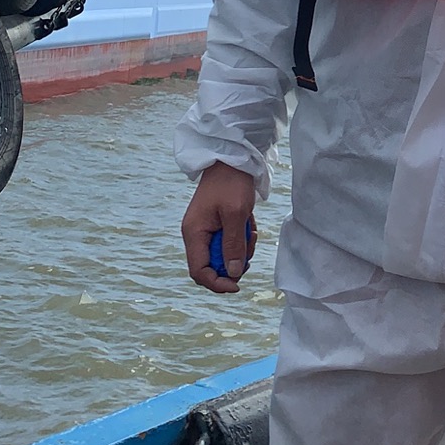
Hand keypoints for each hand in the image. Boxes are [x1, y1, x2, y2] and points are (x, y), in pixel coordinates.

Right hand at [182, 161, 257, 294]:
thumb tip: (232, 273)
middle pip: (211, 267)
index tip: (237, 284)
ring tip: (250, 231)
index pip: (199, 272)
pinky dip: (241, 239)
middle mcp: (195, 234)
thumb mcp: (236, 214)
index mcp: (194, 233)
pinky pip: (228, 243)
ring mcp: (205, 230)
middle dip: (232, 264)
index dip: (217, 283)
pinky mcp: (216, 225)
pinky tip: (248, 225)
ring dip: (240, 250)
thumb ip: (233, 245)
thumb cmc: (232, 183)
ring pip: (222, 256)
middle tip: (249, 249)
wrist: (232, 160)